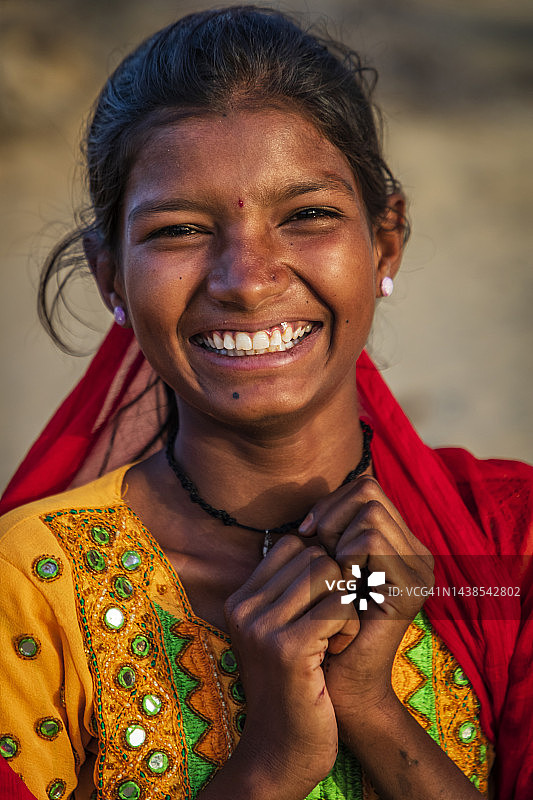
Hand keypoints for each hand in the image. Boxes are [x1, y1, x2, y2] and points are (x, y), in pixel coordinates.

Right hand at [224, 535, 355, 797]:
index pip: (294, 544)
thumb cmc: (294, 687)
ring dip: (346, 604)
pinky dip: (351, 625)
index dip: (323, 566)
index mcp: (241, 599)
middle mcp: (245, 607)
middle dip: (337, 584)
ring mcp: (262, 627)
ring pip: (329, 573)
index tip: (326, 603)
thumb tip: (323, 542)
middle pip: (314, 555)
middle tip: (334, 624)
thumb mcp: (281, 631)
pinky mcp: (289, 648)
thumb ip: (292, 589)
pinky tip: (339, 650)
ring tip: (335, 637)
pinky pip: (340, 605)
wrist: (282, 753)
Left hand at [298, 476, 433, 724]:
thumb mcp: (325, 571)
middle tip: (321, 553)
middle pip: (368, 490)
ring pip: (369, 512)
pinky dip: (344, 559)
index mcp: (399, 544)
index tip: (309, 533)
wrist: (339, 688)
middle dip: (332, 515)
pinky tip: (341, 590)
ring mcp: (418, 570)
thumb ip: (329, 536)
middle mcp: (416, 552)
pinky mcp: (410, 588)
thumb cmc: (322, 627)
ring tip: (335, 577)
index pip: (365, 488)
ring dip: (338, 540)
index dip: (330, 503)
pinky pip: (369, 541)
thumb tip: (311, 514)